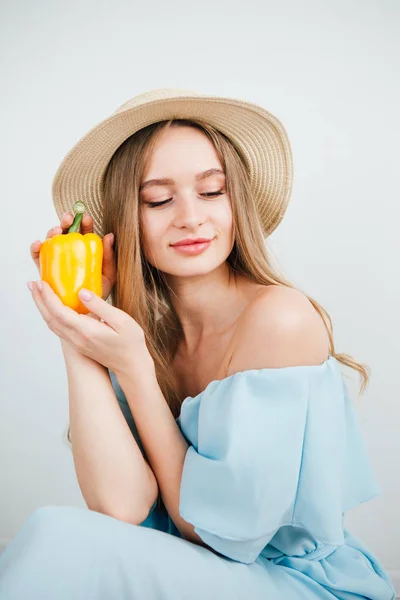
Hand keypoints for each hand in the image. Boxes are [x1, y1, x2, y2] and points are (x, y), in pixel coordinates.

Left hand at [27, 279, 153, 379]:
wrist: (131, 366)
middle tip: (32, 284)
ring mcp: (76, 343)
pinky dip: (51, 315)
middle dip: (39, 300)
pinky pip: (58, 328)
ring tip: (37, 293)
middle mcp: (77, 339)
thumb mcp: (122, 321)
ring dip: (42, 308)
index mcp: (87, 331)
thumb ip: (100, 306)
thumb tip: (82, 292)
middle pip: (50, 318)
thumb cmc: (131, 343)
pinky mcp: (78, 344)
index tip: (42, 282)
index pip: (60, 312)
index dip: (48, 296)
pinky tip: (52, 307)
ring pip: (52, 324)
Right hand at [30, 211, 116, 300]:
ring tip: (56, 231)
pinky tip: (39, 244)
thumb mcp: (109, 274)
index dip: (84, 222)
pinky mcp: (46, 268)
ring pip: (51, 241)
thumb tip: (109, 236)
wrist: (86, 310)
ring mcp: (56, 259)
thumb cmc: (98, 291)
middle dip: (66, 221)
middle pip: (66, 232)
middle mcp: (70, 252)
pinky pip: (38, 256)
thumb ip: (109, 257)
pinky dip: (36, 248)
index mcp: (85, 250)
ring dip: (51, 231)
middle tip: (68, 219)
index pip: (84, 232)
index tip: (86, 218)